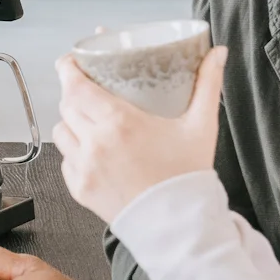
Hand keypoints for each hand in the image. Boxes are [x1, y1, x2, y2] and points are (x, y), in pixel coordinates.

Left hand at [51, 48, 227, 222]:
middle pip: (67, 105)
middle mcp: (96, 144)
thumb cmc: (187, 177)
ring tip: (90, 121)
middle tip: (87, 90)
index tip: (70, 61)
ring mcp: (84, 168)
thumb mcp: (201, 126)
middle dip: (73, 94)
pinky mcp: (80, 189)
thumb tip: (217, 54)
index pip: (76, 86)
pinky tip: (93, 151)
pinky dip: (74, 152)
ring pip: (61, 132)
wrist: (180, 226)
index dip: (68, 69)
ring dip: (71, 123)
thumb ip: (208, 85)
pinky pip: (66, 161)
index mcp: (120, 123)